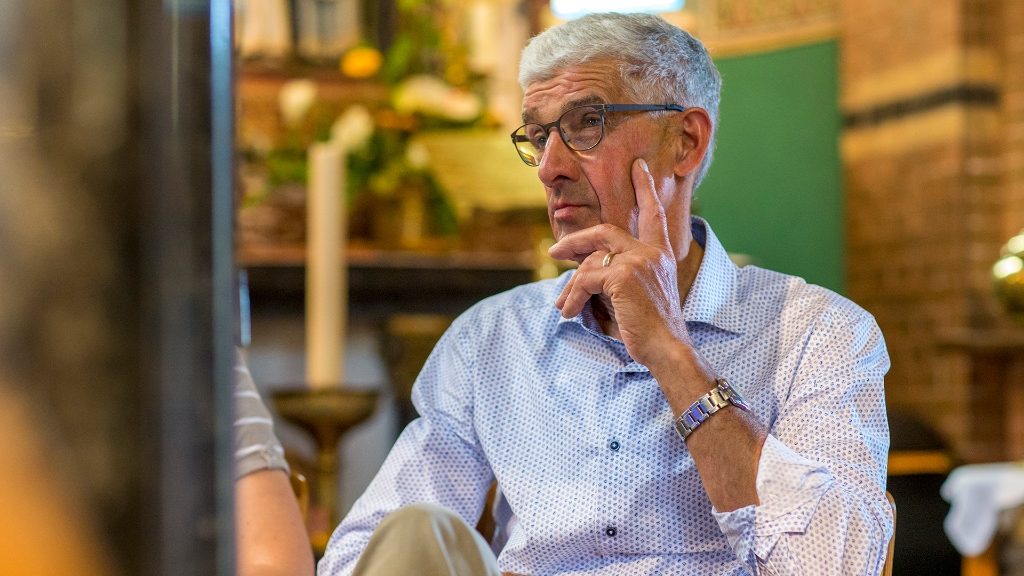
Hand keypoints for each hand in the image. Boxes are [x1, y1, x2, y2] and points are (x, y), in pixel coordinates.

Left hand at [548, 158, 693, 373]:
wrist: (667, 348)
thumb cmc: (652, 329)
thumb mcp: (638, 294)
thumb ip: (619, 275)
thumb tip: (583, 271)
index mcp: (661, 253)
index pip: (653, 214)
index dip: (644, 189)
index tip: (637, 167)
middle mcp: (652, 251)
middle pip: (605, 232)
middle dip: (576, 240)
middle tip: (555, 251)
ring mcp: (638, 261)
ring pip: (590, 261)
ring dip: (571, 285)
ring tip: (562, 304)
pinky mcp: (623, 276)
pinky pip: (585, 279)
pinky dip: (573, 297)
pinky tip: (569, 312)